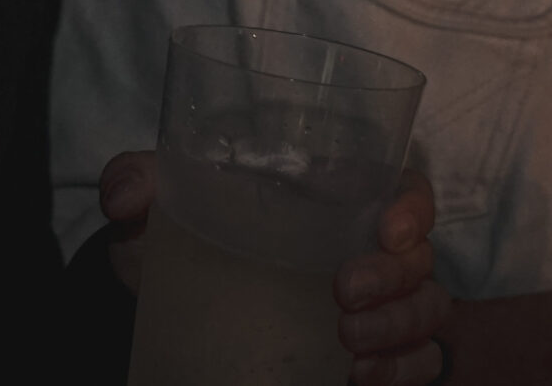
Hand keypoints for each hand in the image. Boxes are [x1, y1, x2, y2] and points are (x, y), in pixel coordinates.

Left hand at [95, 155, 450, 385]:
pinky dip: (401, 371)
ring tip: (350, 345)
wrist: (186, 312)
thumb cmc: (195, 241)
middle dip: (394, 278)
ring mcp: (384, 307)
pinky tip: (361, 377)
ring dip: (399, 329)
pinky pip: (420, 363)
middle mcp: (374, 251)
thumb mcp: (167, 208)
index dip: (413, 206)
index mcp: (341, 200)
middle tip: (344, 294)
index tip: (389, 228)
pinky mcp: (380, 354)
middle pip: (420, 258)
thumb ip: (140, 184)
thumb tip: (123, 195)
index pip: (406, 190)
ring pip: (428, 311)